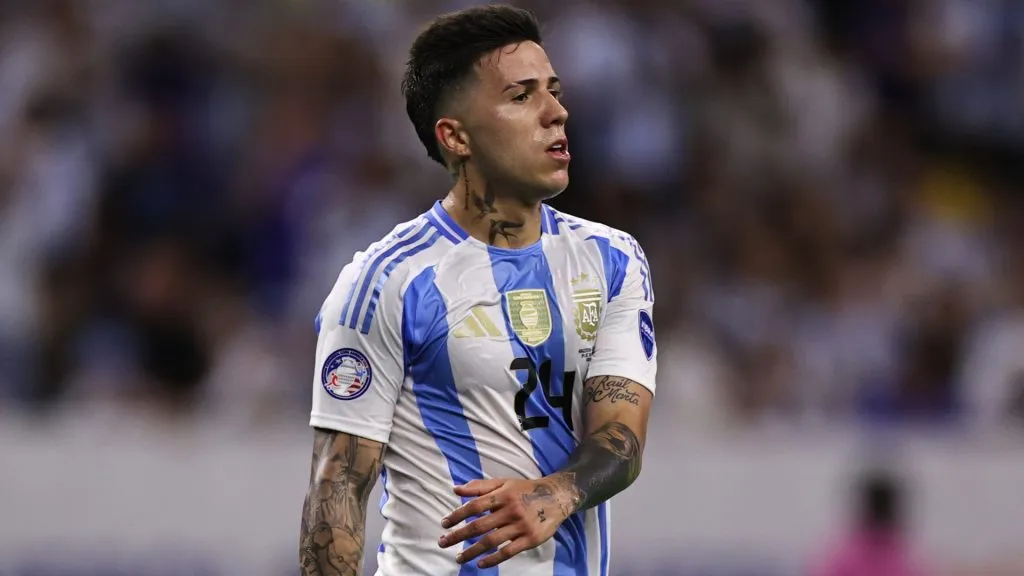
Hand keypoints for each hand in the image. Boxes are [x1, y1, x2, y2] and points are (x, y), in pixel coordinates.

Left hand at [437, 476, 577, 568]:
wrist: (556, 497)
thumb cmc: (525, 490)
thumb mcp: (504, 483)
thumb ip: (479, 487)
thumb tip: (456, 489)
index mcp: (502, 495)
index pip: (474, 506)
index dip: (457, 515)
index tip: (444, 524)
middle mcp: (510, 510)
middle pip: (479, 526)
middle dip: (458, 535)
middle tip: (443, 543)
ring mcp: (521, 526)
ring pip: (491, 541)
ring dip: (472, 551)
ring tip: (459, 557)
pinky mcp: (530, 539)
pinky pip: (508, 552)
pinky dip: (493, 559)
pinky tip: (480, 563)